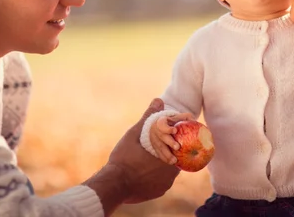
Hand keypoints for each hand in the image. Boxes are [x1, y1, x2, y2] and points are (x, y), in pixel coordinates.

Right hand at [84, 99, 179, 214]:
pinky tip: (149, 172)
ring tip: (154, 160)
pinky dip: (158, 177)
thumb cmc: (123, 159)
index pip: (181, 148)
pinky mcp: (158, 193)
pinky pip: (162, 183)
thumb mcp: (134, 135)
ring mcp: (165, 185)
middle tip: (161, 148)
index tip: (172, 139)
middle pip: (176, 160)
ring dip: (164, 166)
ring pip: (170, 172)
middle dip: (171, 153)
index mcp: (168, 157)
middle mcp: (170, 174)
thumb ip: (147, 118)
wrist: (113, 185)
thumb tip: (158, 100)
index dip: (177, 142)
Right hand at [150, 113, 193, 164]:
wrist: (157, 126)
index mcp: (161, 122)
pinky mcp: (155, 147)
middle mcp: (156, 131)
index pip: (162, 124)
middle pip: (162, 137)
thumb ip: (185, 118)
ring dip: (167, 155)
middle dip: (169, 142)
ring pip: (160, 147)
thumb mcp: (178, 117)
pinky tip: (172, 163)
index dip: (167, 128)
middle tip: (178, 147)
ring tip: (174, 161)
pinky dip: (165, 159)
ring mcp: (154, 140)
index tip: (175, 130)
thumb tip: (195, 121)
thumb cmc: (172, 121)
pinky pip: (159, 154)